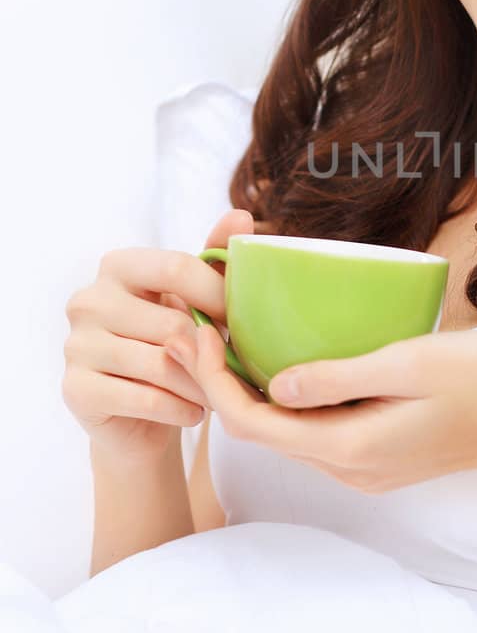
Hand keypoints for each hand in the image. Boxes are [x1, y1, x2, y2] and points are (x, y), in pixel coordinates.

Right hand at [62, 208, 254, 467]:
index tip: (245, 321)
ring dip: (200, 385)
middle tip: (234, 369)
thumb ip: (214, 258)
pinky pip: (146, 398)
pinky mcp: (75, 390)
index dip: (219, 295)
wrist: (139, 417)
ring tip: (218, 394)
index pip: (177, 268)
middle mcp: (88, 300)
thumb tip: (243, 216)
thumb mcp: (193, 299)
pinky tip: (193, 412)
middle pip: (173, 322)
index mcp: (117, 266)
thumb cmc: (171, 346)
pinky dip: (180, 409)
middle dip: (211, 351)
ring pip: (162, 364)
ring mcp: (76, 345)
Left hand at [164, 320, 476, 491]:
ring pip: (283, 430)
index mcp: (349, 446)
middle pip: (260, 430)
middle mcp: (345, 466)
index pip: (254, 422)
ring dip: (249, 389)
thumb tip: (274, 381)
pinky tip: (281, 359)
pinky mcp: (372, 455)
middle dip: (219, 381)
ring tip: (226, 336)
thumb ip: (341, 376)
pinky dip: (283, 397)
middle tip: (193, 327)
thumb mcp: (411, 364)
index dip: (213, 379)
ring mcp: (359, 466)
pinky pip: (310, 429)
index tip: (195, 331)